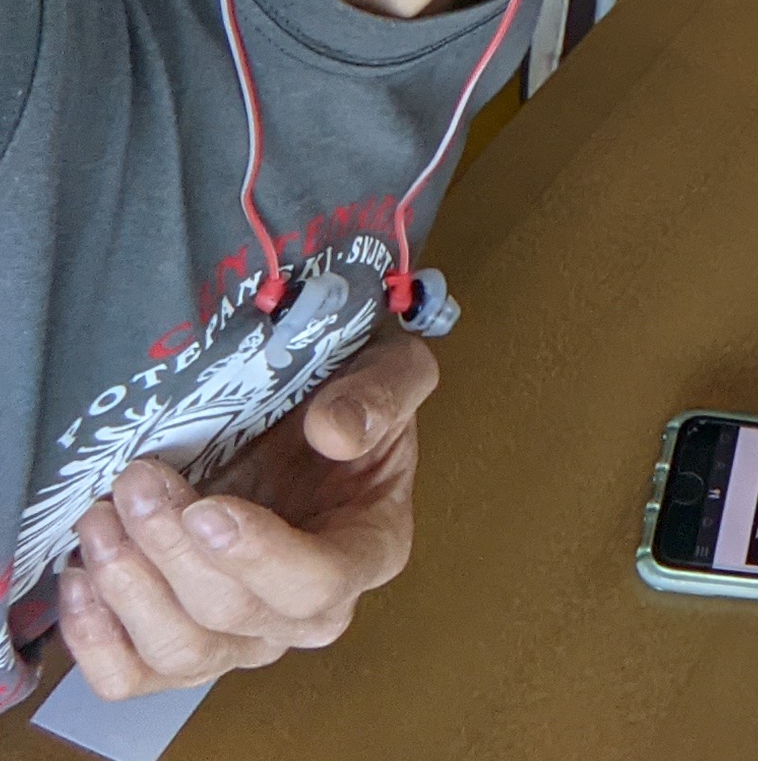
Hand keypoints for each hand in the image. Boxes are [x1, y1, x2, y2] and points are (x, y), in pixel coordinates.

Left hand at [55, 332, 435, 698]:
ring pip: (181, 651)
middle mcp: (310, 611)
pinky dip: (95, 639)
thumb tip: (336, 432)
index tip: (204, 510)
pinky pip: (133, 674)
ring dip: (128, 590)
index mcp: (369, 550)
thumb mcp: (388, 372)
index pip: (319, 583)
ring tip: (101, 519)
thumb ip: (378, 396)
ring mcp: (243, 636)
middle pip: (233, 616)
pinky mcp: (184, 643)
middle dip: (171, 550)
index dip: (259, 558)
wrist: (300, 415)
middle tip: (135, 481)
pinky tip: (80, 576)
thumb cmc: (348, 397)